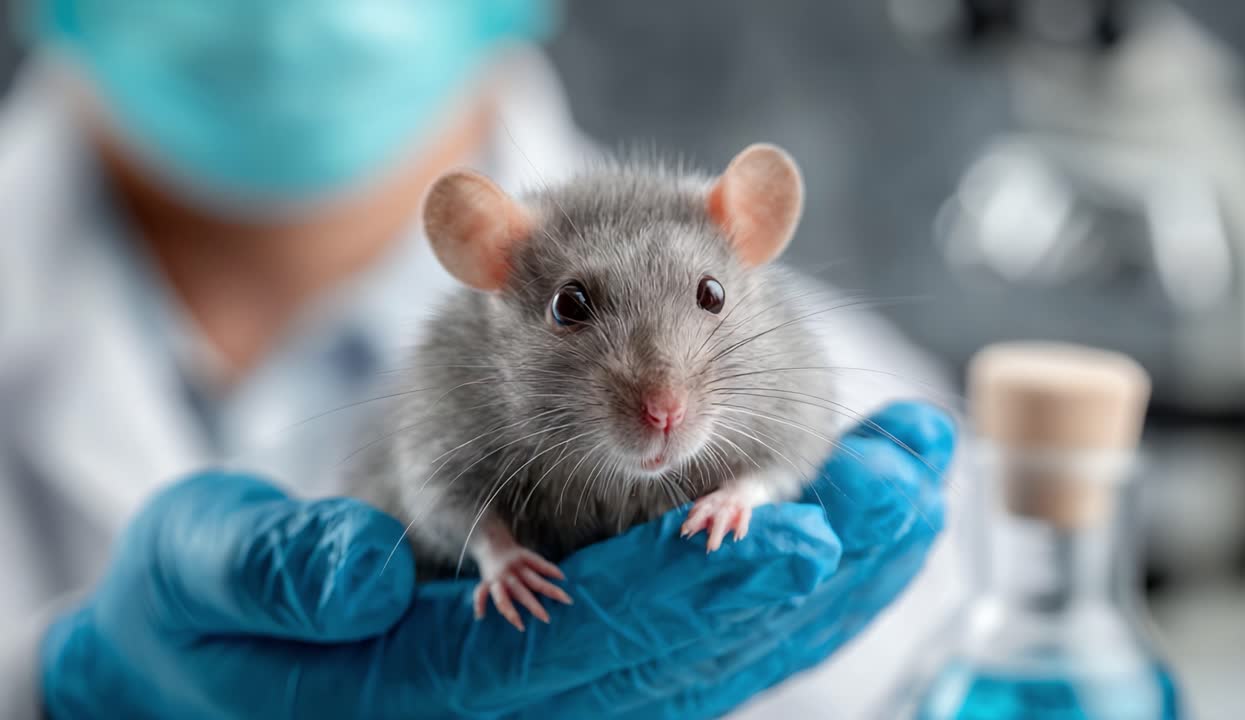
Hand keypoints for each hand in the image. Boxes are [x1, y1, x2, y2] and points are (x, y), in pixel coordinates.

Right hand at [41, 400, 952, 718]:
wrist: (222, 657)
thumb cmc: (207, 616)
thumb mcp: (205, 582)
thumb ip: (268, 572)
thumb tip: (354, 570)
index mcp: (441, 690)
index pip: (589, 653)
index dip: (692, 600)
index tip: (792, 533)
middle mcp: (532, 700)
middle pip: (693, 649)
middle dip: (810, 565)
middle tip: (912, 481)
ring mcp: (570, 680)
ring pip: (722, 636)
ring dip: (830, 555)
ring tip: (917, 470)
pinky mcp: (591, 648)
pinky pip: (705, 619)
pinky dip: (787, 557)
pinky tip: (854, 496)